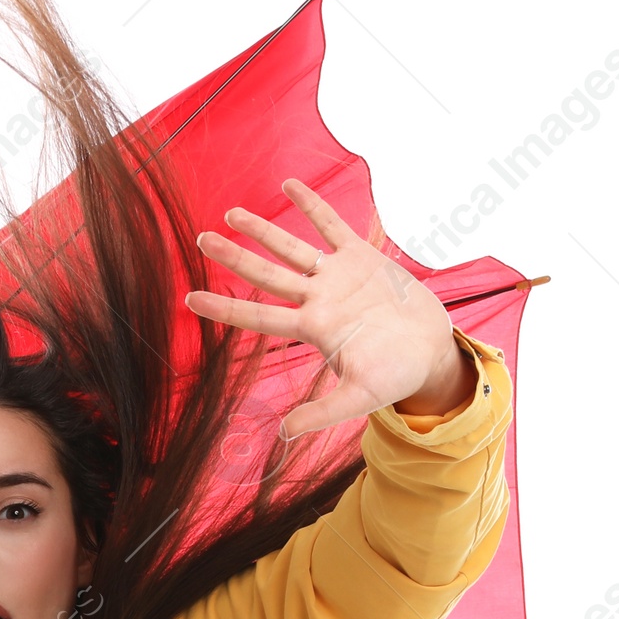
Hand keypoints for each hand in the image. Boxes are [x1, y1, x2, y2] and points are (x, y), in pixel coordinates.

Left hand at [183, 176, 472, 440]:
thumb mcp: (359, 398)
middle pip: (266, 275)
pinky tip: (290, 183)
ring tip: (230, 214)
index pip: (259, 318)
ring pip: (292, 248)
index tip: (189, 299)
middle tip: (201, 239)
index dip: (225, 307)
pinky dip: (312, 206)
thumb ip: (323, 414)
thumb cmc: (395, 376)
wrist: (430, 352)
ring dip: (262, 230)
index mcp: (313, 328)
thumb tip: (284, 434)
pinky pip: (331, 226)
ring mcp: (337, 276)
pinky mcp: (361, 258)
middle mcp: (317, 299)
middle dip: (235, 257)